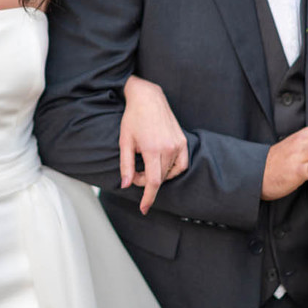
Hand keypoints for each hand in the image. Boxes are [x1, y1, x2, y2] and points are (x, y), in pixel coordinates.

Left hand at [120, 75, 187, 214]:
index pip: (153, 182)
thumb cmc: (133, 118)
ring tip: (145, 164)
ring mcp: (178, 144)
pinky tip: (162, 165)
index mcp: (152, 149)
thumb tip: (125, 186)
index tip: (144, 208)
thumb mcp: (125, 142)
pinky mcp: (183, 141)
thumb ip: (125, 166)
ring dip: (158, 175)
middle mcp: (168, 148)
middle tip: (134, 173)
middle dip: (145, 181)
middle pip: (159, 178)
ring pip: (170, 172)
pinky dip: (172, 170)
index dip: (148, 197)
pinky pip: (181, 164)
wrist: (148, 98)